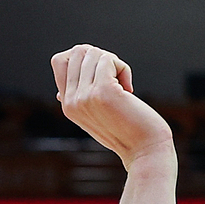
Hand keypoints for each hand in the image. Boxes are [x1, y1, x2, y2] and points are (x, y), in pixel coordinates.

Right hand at [50, 45, 174, 171]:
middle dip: (100, 57)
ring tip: (124, 86)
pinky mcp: (102, 92)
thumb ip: (80, 95)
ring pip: (93, 53)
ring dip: (114, 63)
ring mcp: (84, 96)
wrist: (145, 152)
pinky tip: (129, 90)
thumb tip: (62, 76)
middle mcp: (71, 101)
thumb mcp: (96, 114)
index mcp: (67, 105)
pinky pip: (108, 59)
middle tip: (116, 78)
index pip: (60, 60)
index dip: (83, 58)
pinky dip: (123, 68)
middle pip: (77, 51)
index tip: (102, 74)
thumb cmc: (127, 131)